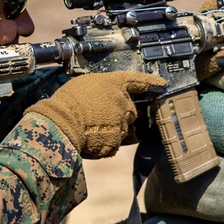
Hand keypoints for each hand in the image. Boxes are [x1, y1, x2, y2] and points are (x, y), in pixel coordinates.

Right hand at [27, 70, 163, 158]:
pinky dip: (104, 142)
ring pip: (122, 128)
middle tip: (100, 115)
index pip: (138, 81)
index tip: (162, 83)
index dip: (150, 81)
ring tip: (91, 127)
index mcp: (115, 84)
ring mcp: (122, 124)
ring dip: (112, 129)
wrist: (62, 123)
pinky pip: (113, 143)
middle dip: (120, 114)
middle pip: (130, 110)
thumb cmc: (69, 100)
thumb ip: (102, 90)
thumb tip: (105, 98)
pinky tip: (90, 138)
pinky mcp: (117, 142)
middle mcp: (123, 103)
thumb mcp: (85, 84)